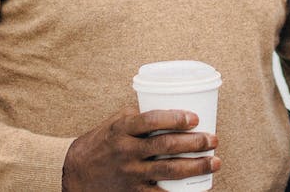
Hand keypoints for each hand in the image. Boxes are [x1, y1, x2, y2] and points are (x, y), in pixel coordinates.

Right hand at [61, 107, 219, 190]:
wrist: (74, 173)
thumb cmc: (101, 143)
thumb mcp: (114, 123)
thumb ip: (139, 115)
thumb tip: (171, 106)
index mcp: (122, 129)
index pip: (152, 120)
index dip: (176, 118)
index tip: (195, 118)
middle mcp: (126, 151)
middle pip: (166, 146)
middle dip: (195, 143)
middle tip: (214, 140)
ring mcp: (130, 174)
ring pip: (169, 170)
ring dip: (196, 166)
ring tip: (214, 162)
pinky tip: (198, 190)